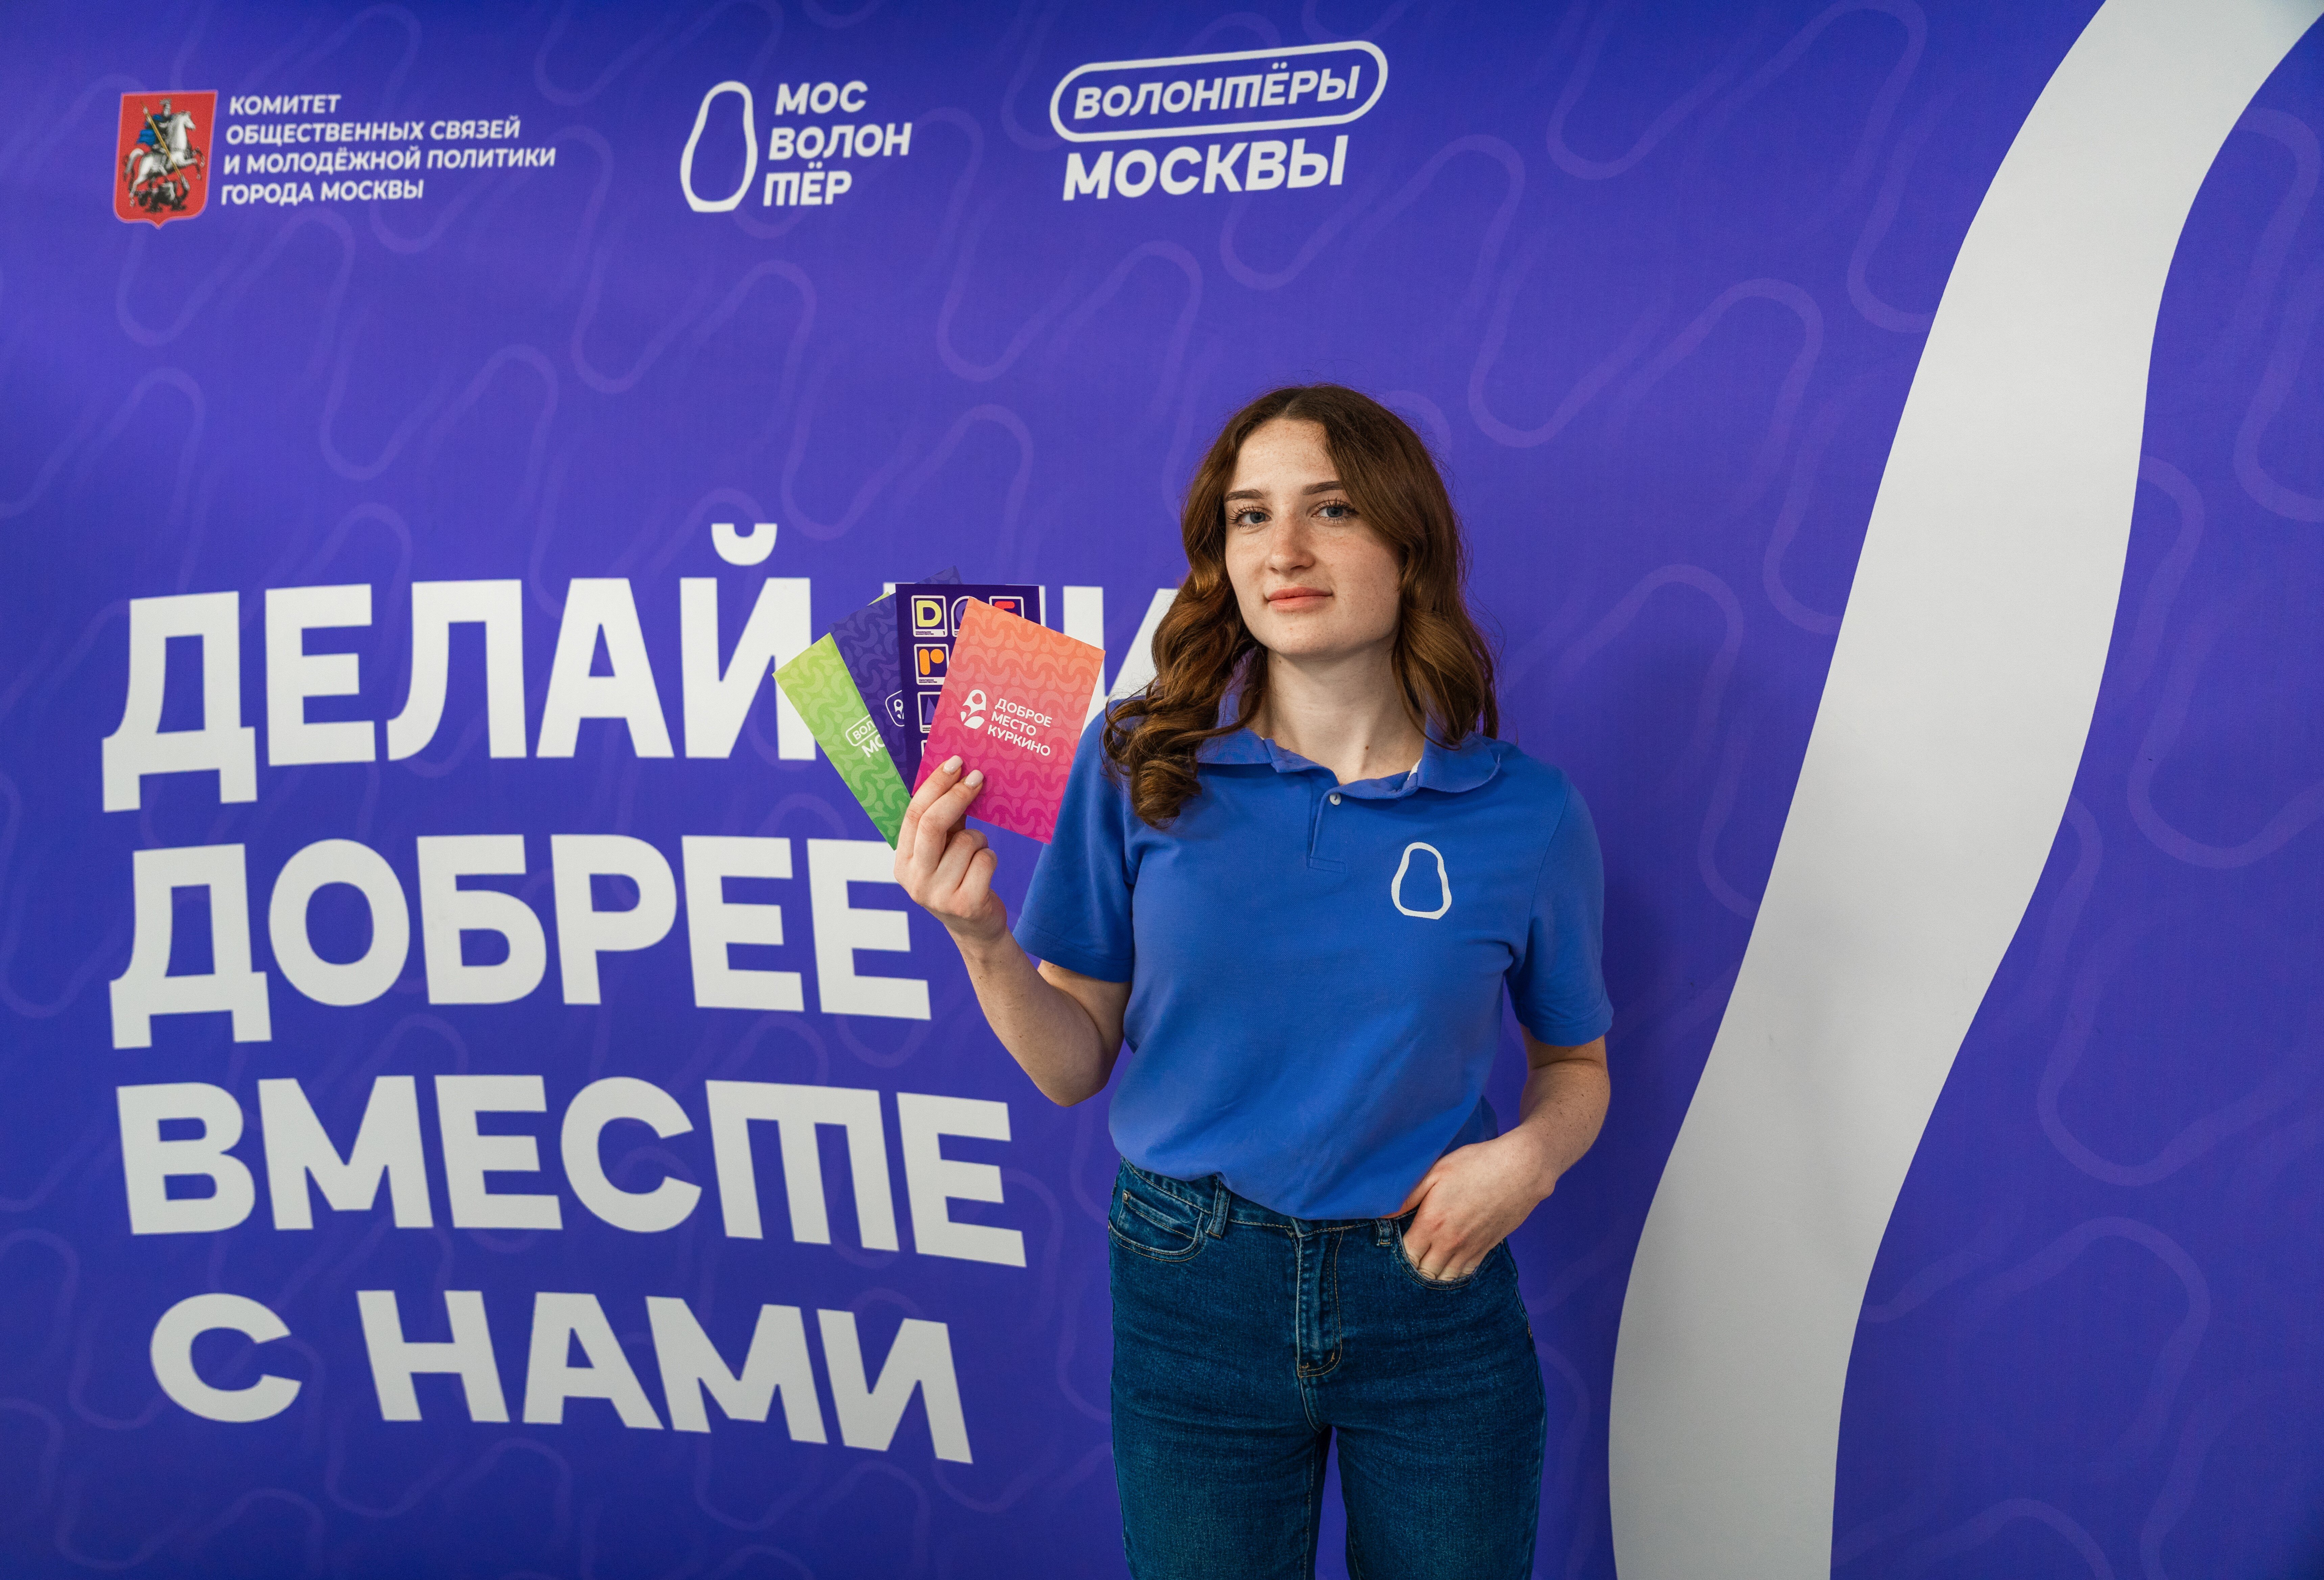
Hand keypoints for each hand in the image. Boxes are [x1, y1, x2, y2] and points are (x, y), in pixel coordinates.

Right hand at [894, 756, 1006, 948]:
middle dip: (958, 795)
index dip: (935, 786)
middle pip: (932, 824)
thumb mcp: (943, 850)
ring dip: (980, 839)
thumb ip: (943, 820)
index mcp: (902, 863)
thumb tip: (958, 774)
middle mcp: (914, 880)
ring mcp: (938, 895)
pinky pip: (985, 859)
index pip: (913, 815)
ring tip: (977, 852)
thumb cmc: (959, 877)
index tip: (955, 763)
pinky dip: (990, 857)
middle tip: (978, 777)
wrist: (976, 928)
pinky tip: (984, 871)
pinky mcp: (965, 904)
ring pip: (967, 842)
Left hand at [1396, 1130, 1557, 1281]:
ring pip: (1445, 1277)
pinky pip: (1466, 1272)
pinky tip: (1448, 1264)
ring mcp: (1471, 1248)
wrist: (1521, 1170)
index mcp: (1432, 1223)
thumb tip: (1383, 1215)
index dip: (1398, 1254)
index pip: (1407, 1255)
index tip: (1395, 1245)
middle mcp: (1450, 1242)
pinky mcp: (1487, 1248)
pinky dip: (1454, 1273)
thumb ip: (1408, 1197)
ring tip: (1426, 1263)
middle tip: (1410, 1255)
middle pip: (1424, 1272)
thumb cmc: (1475, 1165)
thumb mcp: (1436, 1172)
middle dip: (1414, 1268)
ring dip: (1434, 1274)